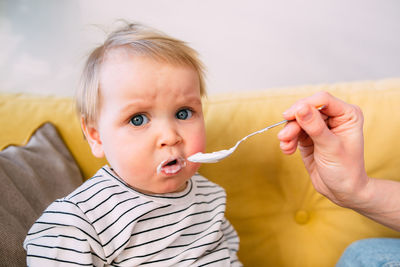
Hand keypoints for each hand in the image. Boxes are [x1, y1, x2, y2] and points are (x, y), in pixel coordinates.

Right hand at [277, 91, 368, 207]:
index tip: (289, 115)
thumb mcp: (330, 147)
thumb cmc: (345, 170)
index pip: (322, 100)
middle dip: (294, 123)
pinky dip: (288, 140)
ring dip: (288, 133)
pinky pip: (293, 131)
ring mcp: (320, 126)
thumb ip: (315, 126)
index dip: (304, 105)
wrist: (342, 191)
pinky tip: (288, 150)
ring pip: (297, 120)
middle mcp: (334, 117)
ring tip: (286, 147)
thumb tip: (300, 108)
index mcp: (347, 115)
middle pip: (306, 109)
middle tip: (284, 136)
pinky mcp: (308, 136)